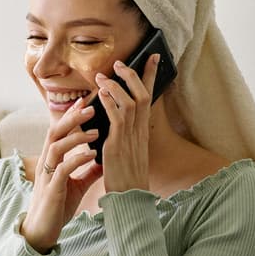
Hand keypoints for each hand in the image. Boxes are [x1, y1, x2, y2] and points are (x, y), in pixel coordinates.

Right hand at [22, 98, 99, 250]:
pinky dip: (77, 159)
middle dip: (72, 118)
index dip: (70, 116)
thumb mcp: (77, 185)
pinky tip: (91, 154)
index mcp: (52, 160)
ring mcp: (47, 175)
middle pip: (54, 132)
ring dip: (76, 137)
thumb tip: (104, 159)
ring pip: (56, 146)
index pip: (59, 131)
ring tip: (95, 132)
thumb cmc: (58, 206)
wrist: (43, 231)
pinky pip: (62, 169)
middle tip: (91, 107)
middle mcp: (46, 163)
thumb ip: (88, 171)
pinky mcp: (52, 189)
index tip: (85, 102)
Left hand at [98, 53, 161, 196]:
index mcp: (142, 130)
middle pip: (143, 94)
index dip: (151, 76)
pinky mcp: (119, 143)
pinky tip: (101, 94)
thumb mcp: (128, 150)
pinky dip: (110, 102)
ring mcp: (131, 136)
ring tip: (102, 76)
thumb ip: (124, 132)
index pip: (150, 97)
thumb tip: (114, 115)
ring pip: (131, 101)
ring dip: (116, 85)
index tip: (153, 58)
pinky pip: (117, 116)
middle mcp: (140, 130)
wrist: (128, 198)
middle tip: (120, 63)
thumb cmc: (125, 177)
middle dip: (133, 74)